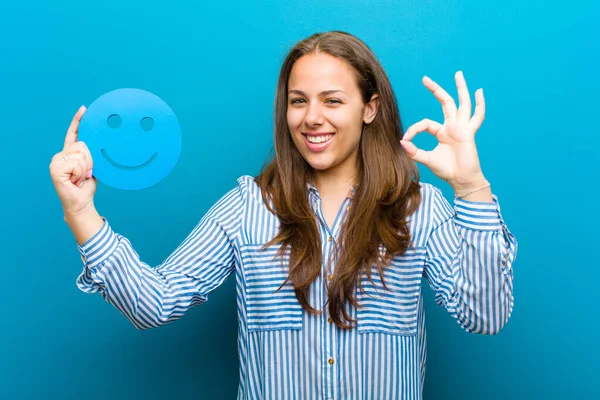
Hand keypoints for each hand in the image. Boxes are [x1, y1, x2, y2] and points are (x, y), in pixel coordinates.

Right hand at [49, 106, 96, 216]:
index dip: (78, 121)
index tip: (84, 109)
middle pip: (82, 145)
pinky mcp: (55, 169)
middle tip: (86, 173)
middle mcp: (60, 155)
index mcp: (70, 152)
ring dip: (86, 168)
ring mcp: (56, 161)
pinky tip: (75, 180)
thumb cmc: (87, 186)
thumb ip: (92, 154)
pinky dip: (80, 172)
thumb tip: (100, 142)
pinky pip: (76, 163)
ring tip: (80, 178)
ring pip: (80, 154)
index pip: (73, 134)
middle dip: (90, 160)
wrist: (81, 202)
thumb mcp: (93, 166)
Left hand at [400, 71, 488, 192]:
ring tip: (458, 74)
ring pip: (461, 103)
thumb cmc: (447, 170)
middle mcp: (452, 127)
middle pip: (444, 103)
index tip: (406, 138)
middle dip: (435, 90)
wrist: (461, 180)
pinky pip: (476, 117)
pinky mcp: (469, 133)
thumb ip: (414, 151)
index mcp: (442, 132)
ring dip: (460, 88)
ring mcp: (462, 128)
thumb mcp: (427, 159)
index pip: (425, 123)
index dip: (414, 129)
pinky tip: (479, 92)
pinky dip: (479, 105)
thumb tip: (401, 142)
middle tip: (424, 78)